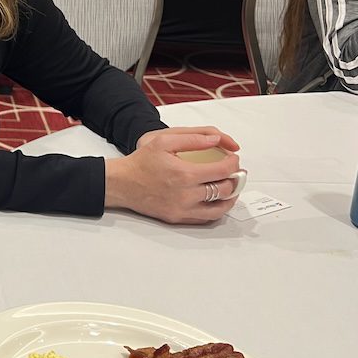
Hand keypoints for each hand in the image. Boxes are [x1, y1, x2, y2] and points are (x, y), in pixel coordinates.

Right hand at [106, 128, 242, 223]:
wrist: (121, 183)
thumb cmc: (141, 162)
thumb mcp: (164, 141)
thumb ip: (193, 139)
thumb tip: (217, 140)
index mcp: (185, 174)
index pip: (223, 171)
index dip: (233, 164)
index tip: (234, 160)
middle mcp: (186, 195)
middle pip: (225, 190)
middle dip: (235, 180)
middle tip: (236, 173)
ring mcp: (182, 209)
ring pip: (219, 208)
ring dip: (230, 198)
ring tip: (231, 189)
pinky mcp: (177, 217)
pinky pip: (205, 218)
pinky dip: (216, 210)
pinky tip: (217, 201)